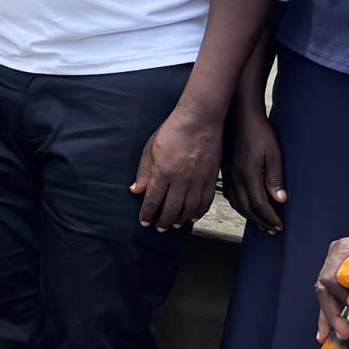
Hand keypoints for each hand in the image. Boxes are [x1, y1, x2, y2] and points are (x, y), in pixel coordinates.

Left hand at [130, 106, 220, 229]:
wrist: (200, 121)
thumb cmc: (173, 131)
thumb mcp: (151, 149)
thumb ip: (144, 172)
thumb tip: (136, 190)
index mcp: (164, 172)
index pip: (153, 199)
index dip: (148, 213)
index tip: (144, 221)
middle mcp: (181, 180)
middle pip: (171, 208)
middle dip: (163, 221)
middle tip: (159, 227)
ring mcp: (198, 180)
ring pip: (189, 209)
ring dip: (180, 219)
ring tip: (173, 224)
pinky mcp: (211, 179)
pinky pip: (205, 202)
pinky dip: (198, 212)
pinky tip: (192, 216)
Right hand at [222, 102, 286, 233]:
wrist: (238, 115)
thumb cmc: (258, 131)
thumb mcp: (272, 152)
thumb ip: (275, 177)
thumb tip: (280, 199)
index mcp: (248, 174)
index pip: (260, 204)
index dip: (270, 217)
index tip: (280, 226)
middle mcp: (236, 177)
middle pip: (247, 208)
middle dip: (261, 221)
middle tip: (272, 230)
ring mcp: (228, 174)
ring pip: (237, 203)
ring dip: (250, 216)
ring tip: (261, 223)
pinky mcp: (225, 170)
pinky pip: (230, 194)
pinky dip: (239, 205)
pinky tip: (245, 206)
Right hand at [313, 231, 348, 342]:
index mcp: (343, 251)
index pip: (329, 279)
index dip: (338, 300)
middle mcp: (338, 256)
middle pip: (325, 288)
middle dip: (329, 313)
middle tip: (332, 335)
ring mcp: (342, 262)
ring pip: (330, 292)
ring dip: (330, 313)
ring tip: (325, 336)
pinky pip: (341, 291)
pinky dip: (339, 307)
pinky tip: (335, 323)